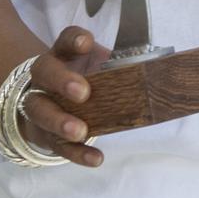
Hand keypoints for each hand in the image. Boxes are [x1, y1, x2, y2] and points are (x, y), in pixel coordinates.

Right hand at [15, 27, 110, 166]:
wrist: (53, 103)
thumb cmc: (84, 78)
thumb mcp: (99, 65)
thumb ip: (120, 64)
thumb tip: (159, 67)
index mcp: (63, 54)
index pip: (65, 40)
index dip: (74, 40)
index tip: (86, 43)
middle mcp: (46, 77)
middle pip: (44, 72)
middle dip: (62, 82)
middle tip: (83, 94)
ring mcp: (41, 105)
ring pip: (39, 111)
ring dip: (60, 122)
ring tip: (80, 131)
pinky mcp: (45, 134)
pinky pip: (56, 146)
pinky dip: (76, 153)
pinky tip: (95, 158)